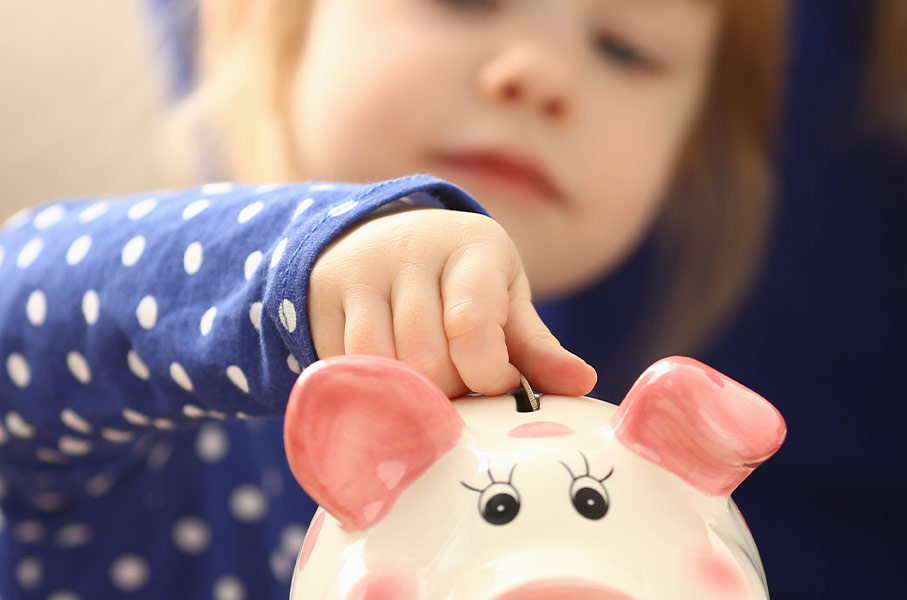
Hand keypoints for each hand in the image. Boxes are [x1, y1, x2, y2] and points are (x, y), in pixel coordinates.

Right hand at [308, 206, 595, 397]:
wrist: (388, 242)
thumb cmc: (465, 285)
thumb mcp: (506, 304)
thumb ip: (538, 350)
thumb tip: (582, 386)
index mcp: (473, 246)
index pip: (471, 326)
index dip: (487, 375)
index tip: (499, 385)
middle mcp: (412, 250)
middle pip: (427, 360)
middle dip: (450, 391)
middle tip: (461, 389)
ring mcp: (362, 271)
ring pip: (383, 367)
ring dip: (410, 396)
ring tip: (429, 389)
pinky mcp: (324, 298)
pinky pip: (345, 366)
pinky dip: (374, 389)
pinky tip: (394, 384)